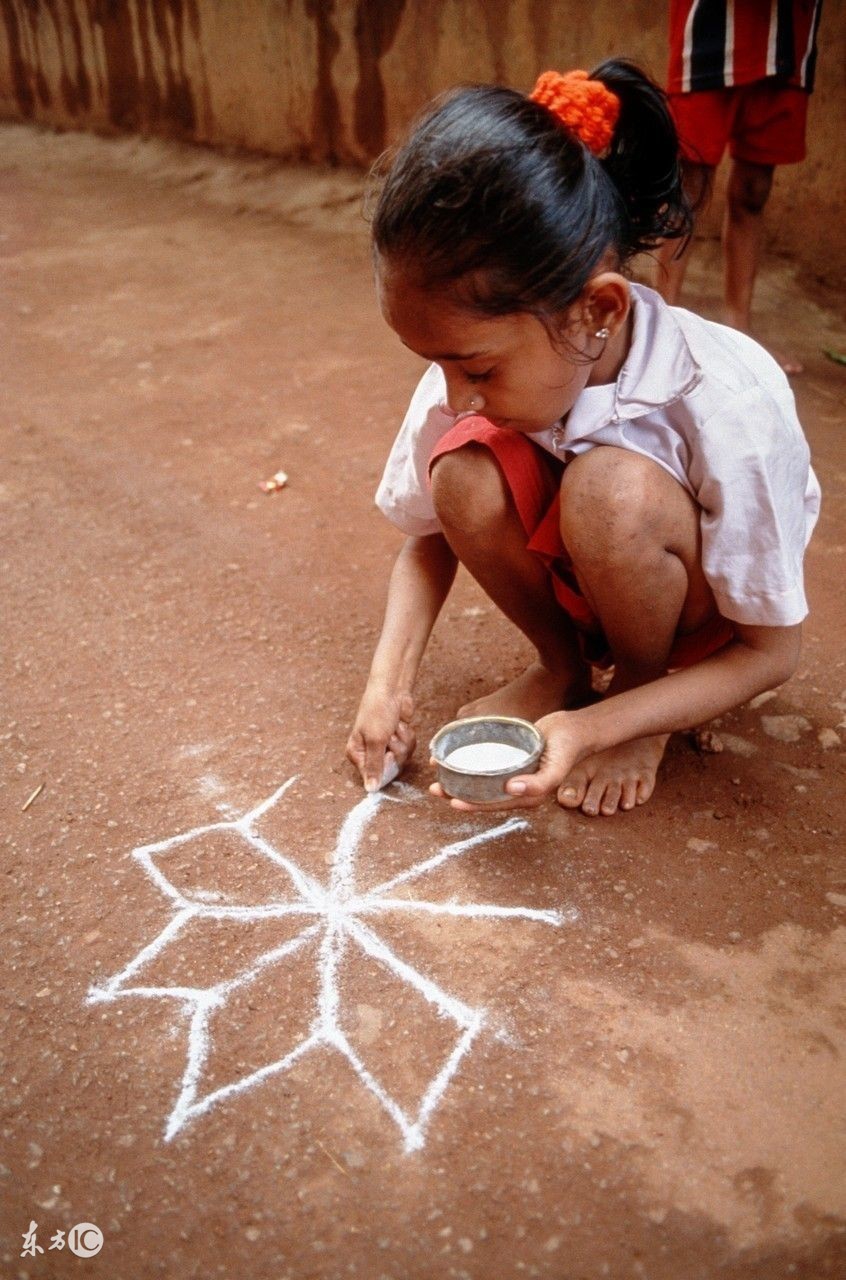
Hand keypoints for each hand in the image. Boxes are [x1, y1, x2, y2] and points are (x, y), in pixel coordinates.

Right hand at [346, 686, 416, 791]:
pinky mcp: (398, 740)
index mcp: (356, 753)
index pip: (372, 776)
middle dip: (395, 751)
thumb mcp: (375, 740)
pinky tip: (401, 725)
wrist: (392, 690)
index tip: (386, 753)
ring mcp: (385, 747)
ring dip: (402, 742)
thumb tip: (370, 790)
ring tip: (394, 727)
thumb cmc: (377, 711)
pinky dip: (408, 737)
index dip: (384, 766)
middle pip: (390, 769)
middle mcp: (369, 753)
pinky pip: (408, 749)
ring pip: (402, 759)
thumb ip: (374, 766)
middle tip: (390, 736)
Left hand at [428, 711, 581, 810]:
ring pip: (481, 779)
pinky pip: (486, 763)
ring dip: (459, 778)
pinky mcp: (510, 757)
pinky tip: (455, 755)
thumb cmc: (567, 749)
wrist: (574, 728)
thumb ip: (538, 785)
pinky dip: (470, 761)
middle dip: (458, 794)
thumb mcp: (556, 768)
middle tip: (435, 788)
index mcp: (526, 796)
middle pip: (483, 794)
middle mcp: (517, 787)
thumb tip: (510, 790)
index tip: (452, 801)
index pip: (494, 805)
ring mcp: (512, 772)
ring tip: (438, 772)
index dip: (472, 805)